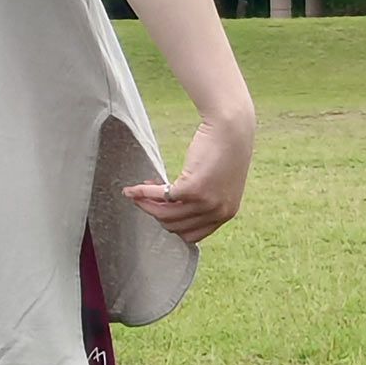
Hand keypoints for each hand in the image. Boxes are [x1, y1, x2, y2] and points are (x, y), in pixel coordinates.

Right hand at [123, 108, 254, 244]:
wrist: (231, 129)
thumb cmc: (224, 149)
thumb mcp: (219, 183)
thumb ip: (203, 199)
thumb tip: (171, 205)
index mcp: (226, 214)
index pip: (192, 235)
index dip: (172, 224)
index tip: (160, 210)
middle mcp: (217, 213)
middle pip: (175, 227)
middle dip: (155, 214)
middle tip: (143, 199)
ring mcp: (205, 203)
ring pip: (165, 215)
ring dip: (146, 205)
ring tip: (134, 194)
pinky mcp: (193, 190)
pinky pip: (161, 197)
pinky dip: (145, 193)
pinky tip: (136, 187)